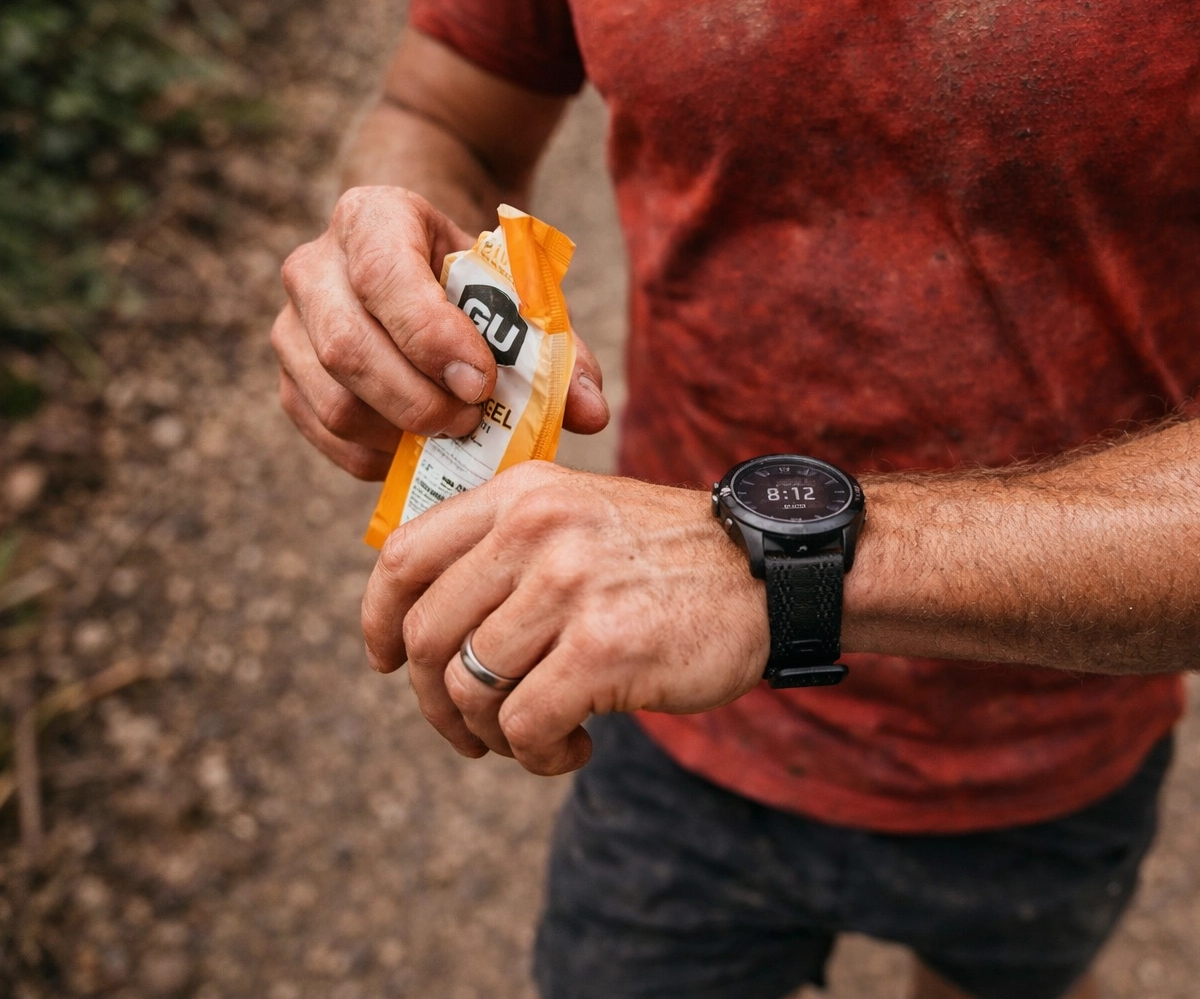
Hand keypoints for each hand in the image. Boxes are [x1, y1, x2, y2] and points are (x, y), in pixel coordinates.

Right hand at [271, 185, 608, 479]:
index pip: (384, 275)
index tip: (480, 380)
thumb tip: (592, 413)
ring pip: (333, 400)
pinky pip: (325, 434)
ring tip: (455, 430)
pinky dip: (378, 456)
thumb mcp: (519, 294)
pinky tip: (422, 448)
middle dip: (418, 399)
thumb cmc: (476, 283)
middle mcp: (313, 265)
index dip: (432, 336)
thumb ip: (559, 349)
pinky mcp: (289, 380)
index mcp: (371, 216)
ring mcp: (290, 325)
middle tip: (473, 418)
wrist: (420, 268)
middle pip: (347, 347)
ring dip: (401, 432)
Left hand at [359, 462, 769, 772]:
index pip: (404, 557)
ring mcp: (569, 588)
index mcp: (523, 494)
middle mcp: (537, 531)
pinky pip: (523, 724)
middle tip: (472, 730)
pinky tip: (571, 748)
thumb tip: (418, 618)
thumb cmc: (668, 559)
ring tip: (532, 738)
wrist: (771, 574)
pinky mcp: (603, 649)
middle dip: (436, 702)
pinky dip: (536, 754)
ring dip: (490, 734)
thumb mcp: (581, 515)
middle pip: (426, 636)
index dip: (379, 621)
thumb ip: (506, 546)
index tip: (385, 661)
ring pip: (469, 687)